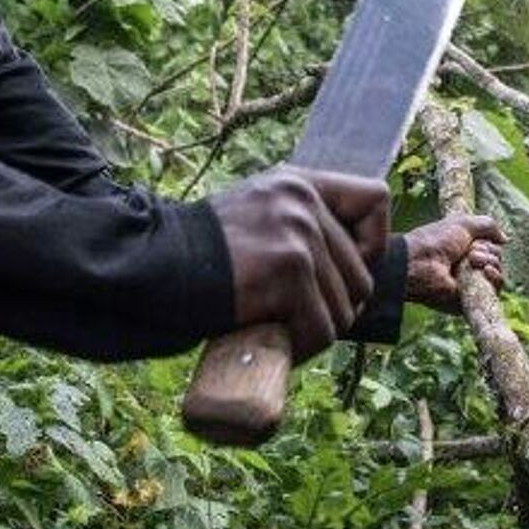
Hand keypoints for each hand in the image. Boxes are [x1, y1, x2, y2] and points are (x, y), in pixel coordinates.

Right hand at [209, 166, 389, 361]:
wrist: (153, 269)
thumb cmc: (200, 256)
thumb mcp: (256, 216)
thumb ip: (298, 224)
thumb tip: (354, 268)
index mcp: (298, 183)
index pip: (375, 198)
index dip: (372, 241)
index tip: (344, 267)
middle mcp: (302, 202)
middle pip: (362, 273)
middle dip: (336, 305)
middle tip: (298, 317)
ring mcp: (297, 235)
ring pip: (344, 307)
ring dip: (317, 330)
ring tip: (281, 329)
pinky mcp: (288, 271)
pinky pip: (322, 327)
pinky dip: (304, 345)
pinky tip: (277, 340)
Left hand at [403, 214, 506, 312]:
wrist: (420, 264)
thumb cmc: (436, 241)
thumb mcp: (464, 223)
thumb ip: (488, 226)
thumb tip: (506, 239)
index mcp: (464, 250)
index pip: (491, 247)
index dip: (488, 243)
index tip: (477, 241)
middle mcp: (468, 267)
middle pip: (496, 260)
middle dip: (489, 253)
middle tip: (471, 253)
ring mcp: (470, 284)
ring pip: (498, 274)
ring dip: (490, 263)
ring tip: (473, 261)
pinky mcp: (472, 299)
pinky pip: (495, 290)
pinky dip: (495, 279)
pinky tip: (487, 272)